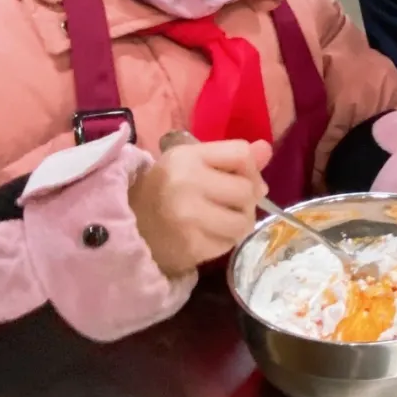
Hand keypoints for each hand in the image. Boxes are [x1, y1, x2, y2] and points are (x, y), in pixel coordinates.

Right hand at [129, 139, 271, 276]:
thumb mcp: (193, 162)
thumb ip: (232, 156)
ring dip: (239, 222)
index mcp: (186, 157)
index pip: (241, 154)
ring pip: (244, 221)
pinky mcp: (191, 246)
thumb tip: (267, 150)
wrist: (130, 227)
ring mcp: (188, 218)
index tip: (242, 178)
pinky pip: (229, 243)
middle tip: (230, 203)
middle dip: (246, 199)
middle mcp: (186, 184)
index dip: (251, 168)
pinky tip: (208, 234)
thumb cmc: (166, 189)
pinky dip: (225, 240)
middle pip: (247, 190)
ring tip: (222, 219)